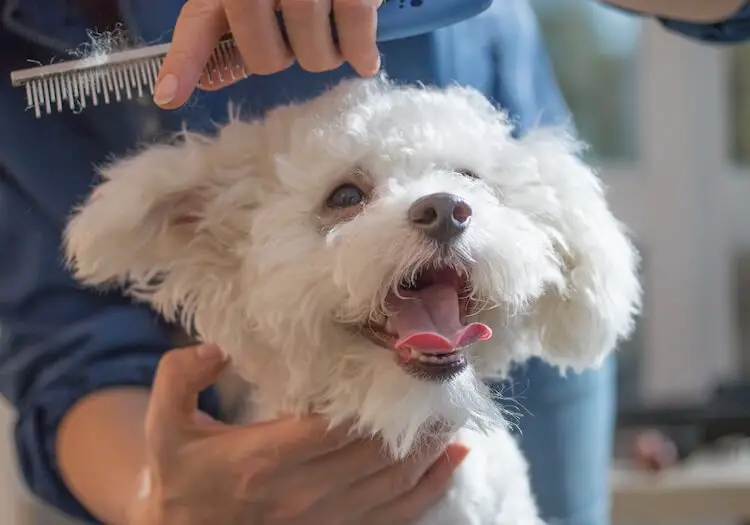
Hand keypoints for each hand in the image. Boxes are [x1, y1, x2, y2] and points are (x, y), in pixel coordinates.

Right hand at [126, 344, 468, 524]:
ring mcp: (324, 520)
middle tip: (441, 376)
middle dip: (414, 413)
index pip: (335, 424)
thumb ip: (181, 376)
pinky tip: (455, 459)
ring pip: (395, 481)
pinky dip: (432, 487)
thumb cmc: (179, 477)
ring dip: (431, 444)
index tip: (397, 358)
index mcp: (263, 459)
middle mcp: (302, 493)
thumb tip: (219, 345)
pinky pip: (397, 515)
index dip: (374, 394)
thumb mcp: (165, 424)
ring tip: (453, 407)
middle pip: (376, 449)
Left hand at [154, 0, 382, 108]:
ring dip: (323, 55)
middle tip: (293, 35)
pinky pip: (354, 35)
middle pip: (265, 57)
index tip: (168, 94)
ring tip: (329, 28)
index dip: (184, 60)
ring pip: (313, 55)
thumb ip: (227, 25)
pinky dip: (359, 53)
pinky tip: (365, 61)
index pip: (200, 21)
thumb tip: (209, 78)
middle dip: (281, 57)